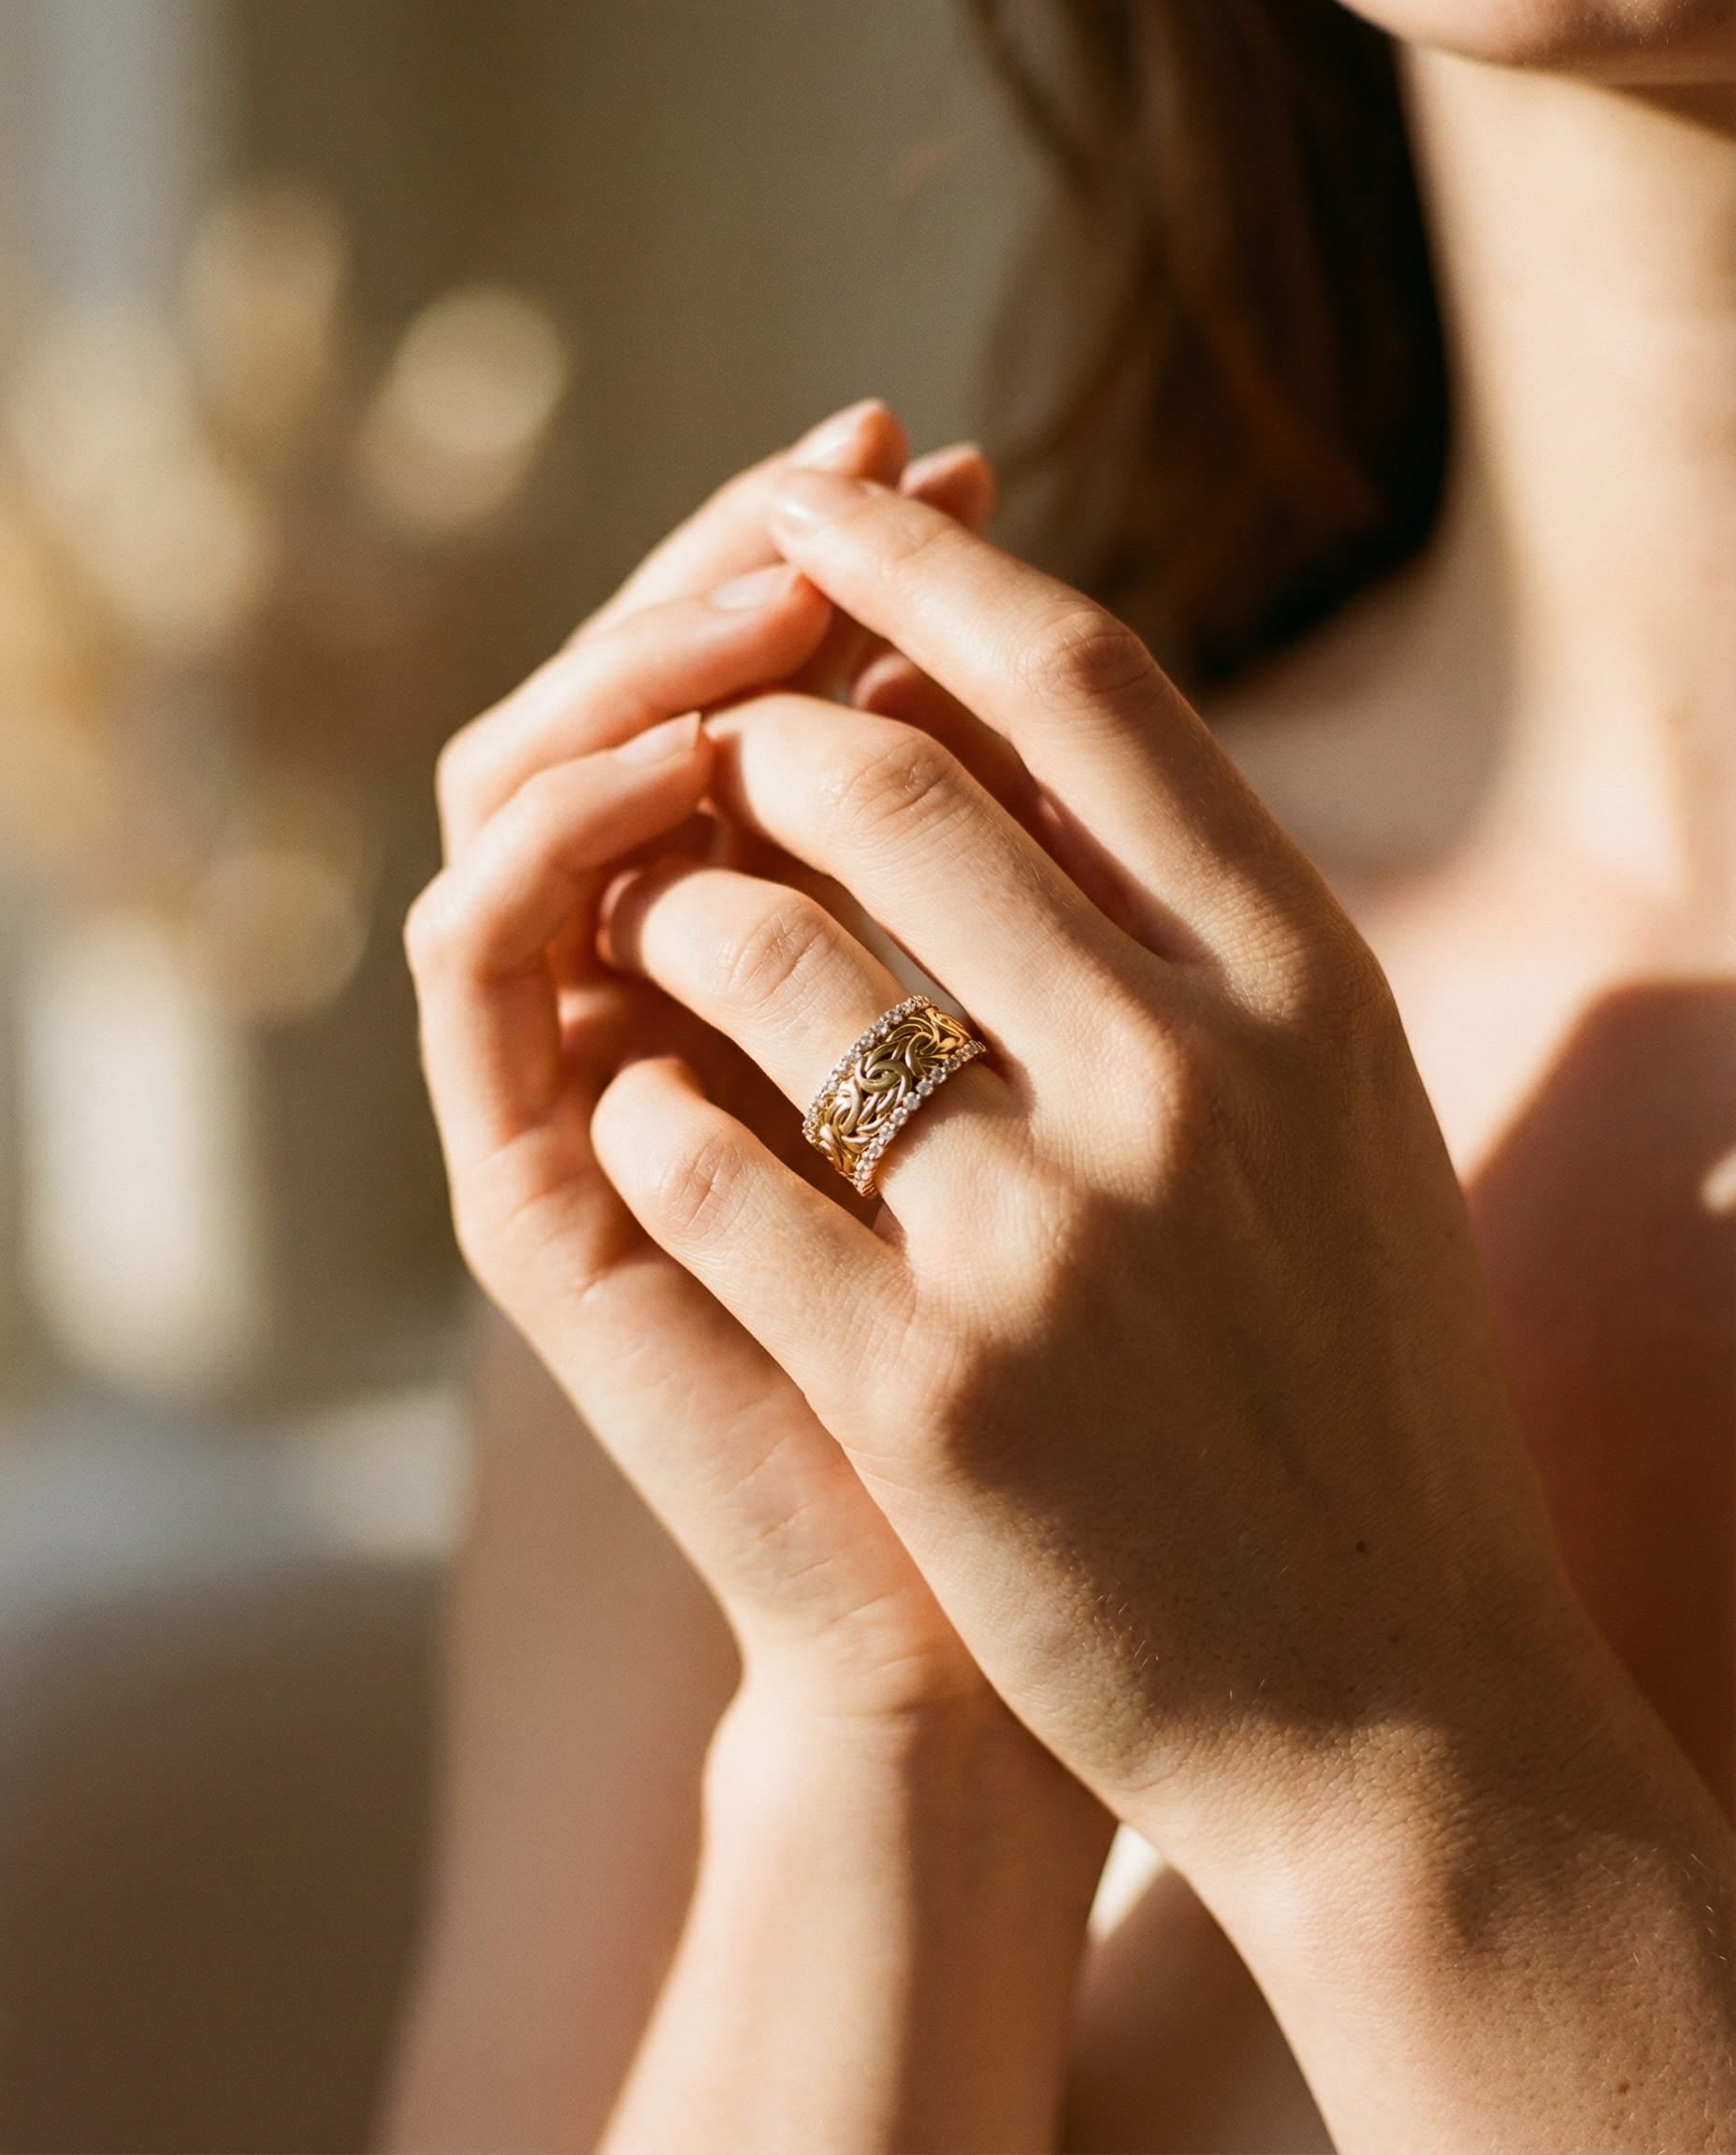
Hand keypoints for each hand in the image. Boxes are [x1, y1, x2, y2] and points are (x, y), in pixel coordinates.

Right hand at [409, 406, 1042, 1719]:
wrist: (1013, 1619)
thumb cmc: (1094, 1360)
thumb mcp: (1078, 1063)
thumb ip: (1025, 875)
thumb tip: (1036, 632)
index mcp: (778, 954)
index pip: (760, 693)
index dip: (846, 557)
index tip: (963, 452)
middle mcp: (657, 995)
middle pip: (632, 705)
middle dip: (741, 562)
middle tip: (856, 456)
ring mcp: (578, 1080)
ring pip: (527, 789)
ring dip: (637, 660)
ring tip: (776, 590)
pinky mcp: (521, 1184)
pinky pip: (478, 949)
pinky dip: (556, 823)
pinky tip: (693, 755)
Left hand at [585, 464, 1609, 1870]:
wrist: (1390, 1706)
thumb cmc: (1352, 1391)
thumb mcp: (1337, 1121)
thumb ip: (1201, 928)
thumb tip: (1022, 721)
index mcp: (1309, 980)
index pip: (1087, 680)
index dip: (924, 564)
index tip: (818, 502)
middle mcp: (1190, 1074)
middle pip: (886, 778)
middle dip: (754, 740)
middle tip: (704, 761)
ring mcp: (1049, 1232)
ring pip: (753, 945)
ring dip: (668, 912)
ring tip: (659, 935)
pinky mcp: (925, 1387)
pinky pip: (694, 1156)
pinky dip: (644, 1107)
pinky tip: (655, 1121)